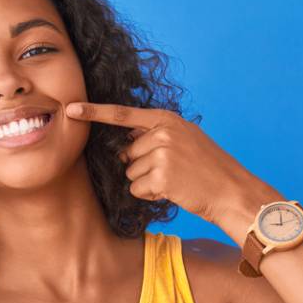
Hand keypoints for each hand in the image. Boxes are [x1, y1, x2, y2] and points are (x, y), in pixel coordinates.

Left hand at [63, 102, 283, 240]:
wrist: (232, 191)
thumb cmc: (208, 168)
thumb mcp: (185, 139)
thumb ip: (156, 134)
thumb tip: (125, 144)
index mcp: (167, 119)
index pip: (122, 114)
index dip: (93, 112)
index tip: (70, 108)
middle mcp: (162, 132)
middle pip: (127, 154)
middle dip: (142, 166)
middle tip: (173, 171)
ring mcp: (161, 153)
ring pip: (130, 174)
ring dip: (148, 182)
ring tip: (176, 180)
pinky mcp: (161, 176)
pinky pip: (137, 189)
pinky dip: (151, 195)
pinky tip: (173, 191)